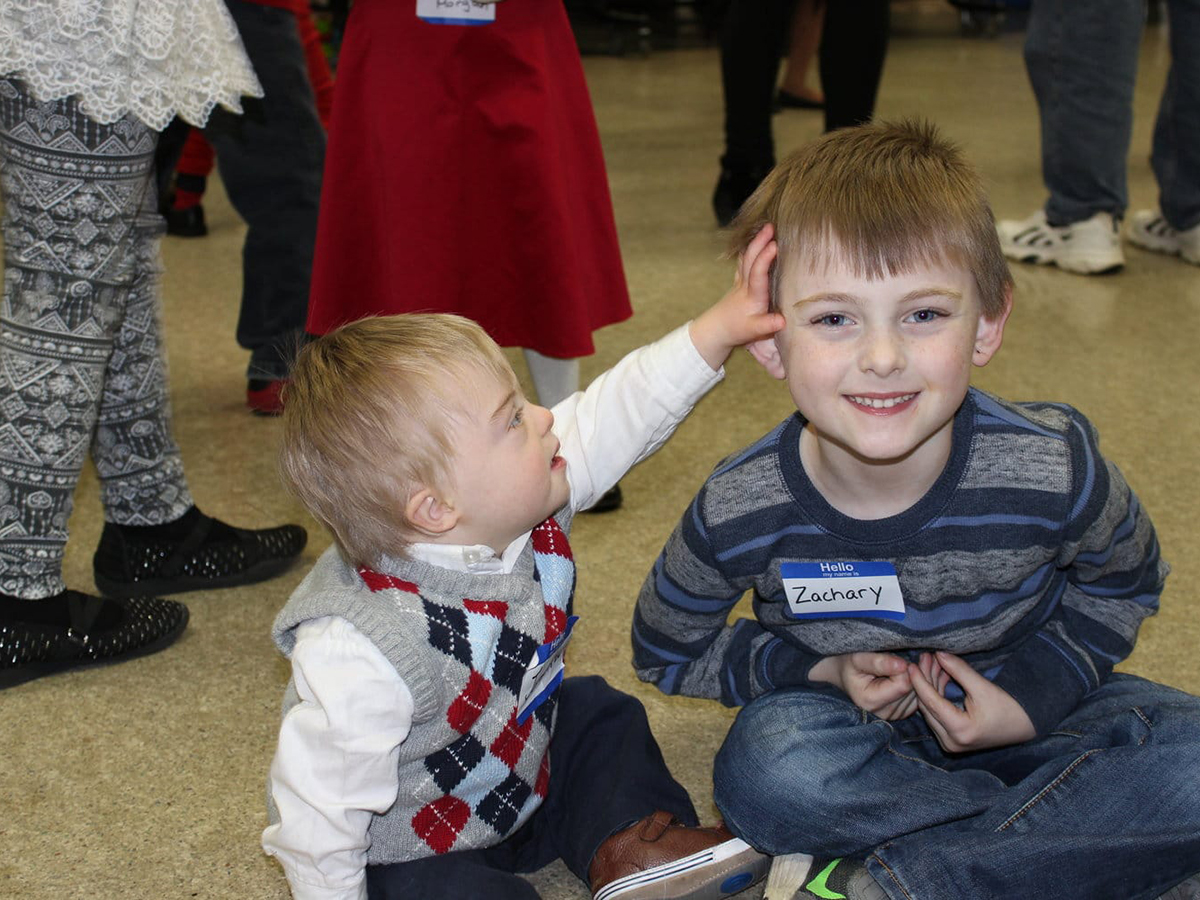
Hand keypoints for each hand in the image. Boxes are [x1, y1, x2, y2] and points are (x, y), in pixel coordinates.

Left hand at [688, 224, 784, 370]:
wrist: (716, 330)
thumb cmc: (737, 330)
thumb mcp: (754, 331)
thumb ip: (768, 325)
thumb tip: (783, 320)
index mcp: (752, 296)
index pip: (757, 273)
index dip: (765, 259)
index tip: (775, 245)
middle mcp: (745, 285)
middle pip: (750, 259)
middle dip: (760, 242)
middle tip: (771, 226)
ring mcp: (740, 282)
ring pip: (746, 258)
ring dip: (755, 242)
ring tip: (765, 228)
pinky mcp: (739, 282)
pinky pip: (744, 261)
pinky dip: (751, 249)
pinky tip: (755, 240)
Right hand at [809, 652, 916, 719]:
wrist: (845, 676)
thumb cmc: (850, 664)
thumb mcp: (858, 658)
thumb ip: (878, 662)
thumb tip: (903, 665)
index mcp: (871, 701)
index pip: (903, 684)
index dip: (907, 667)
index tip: (907, 656)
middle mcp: (884, 714)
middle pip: (914, 690)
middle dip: (919, 672)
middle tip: (925, 656)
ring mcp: (894, 716)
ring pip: (921, 695)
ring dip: (923, 678)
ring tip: (924, 661)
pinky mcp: (903, 713)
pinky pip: (921, 699)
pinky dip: (923, 685)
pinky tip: (922, 673)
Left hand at [909, 651, 1035, 751]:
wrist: (1025, 726)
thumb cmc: (1009, 707)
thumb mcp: (983, 687)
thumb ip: (959, 670)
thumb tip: (938, 654)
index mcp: (960, 730)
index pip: (931, 702)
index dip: (920, 681)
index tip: (912, 664)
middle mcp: (951, 742)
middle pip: (928, 706)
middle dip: (925, 681)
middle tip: (925, 658)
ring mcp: (950, 744)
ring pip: (930, 710)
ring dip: (930, 687)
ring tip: (933, 663)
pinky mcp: (951, 740)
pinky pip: (937, 715)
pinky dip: (937, 697)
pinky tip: (940, 677)